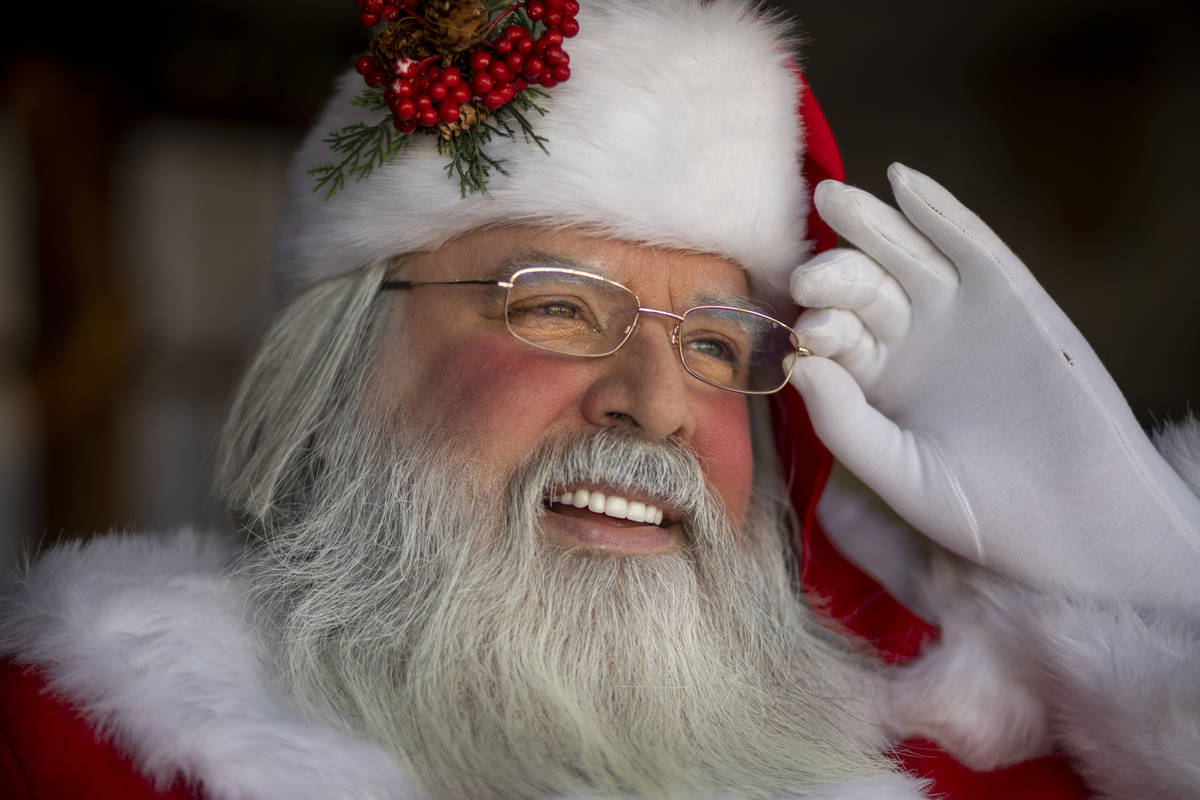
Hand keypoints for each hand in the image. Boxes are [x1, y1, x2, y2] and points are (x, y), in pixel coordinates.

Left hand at [787, 163, 1199, 610]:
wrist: (1078, 521)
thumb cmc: (981, 511)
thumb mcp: (898, 472)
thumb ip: (845, 422)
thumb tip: (800, 364)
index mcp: (875, 382)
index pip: (832, 339)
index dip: (816, 329)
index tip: (805, 333)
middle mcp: (910, 340)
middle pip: (862, 291)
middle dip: (834, 277)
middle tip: (810, 276)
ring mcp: (958, 314)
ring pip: (906, 257)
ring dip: (871, 225)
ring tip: (835, 199)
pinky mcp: (1010, 296)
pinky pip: (970, 245)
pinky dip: (939, 212)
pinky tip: (904, 182)